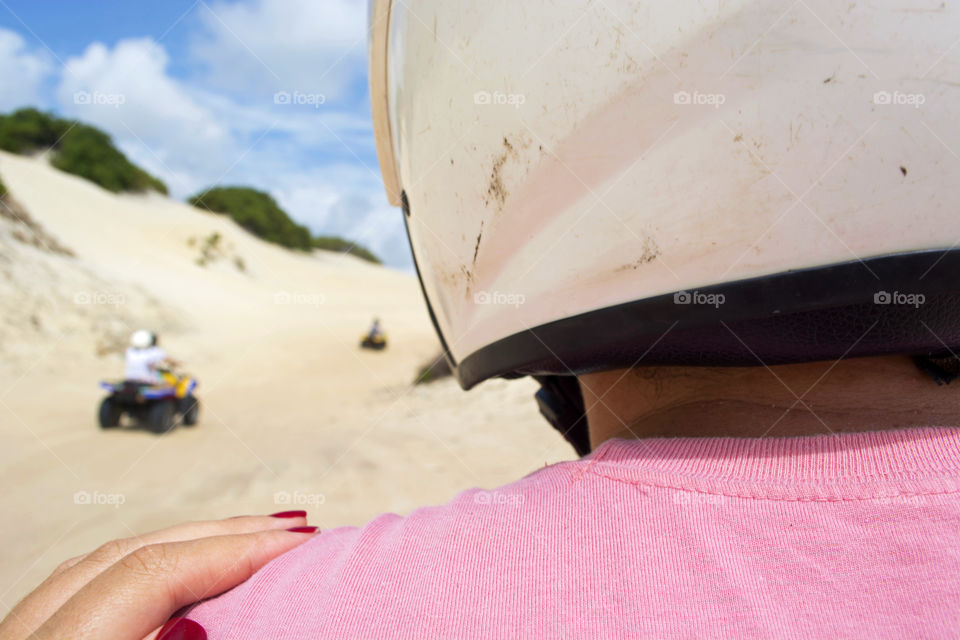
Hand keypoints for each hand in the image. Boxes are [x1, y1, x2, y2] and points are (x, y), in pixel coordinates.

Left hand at [0, 512, 316, 639]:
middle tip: (293, 530)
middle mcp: (26, 633)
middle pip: (133, 550)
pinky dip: (152, 566)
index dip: (234, 550)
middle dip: (223, 533)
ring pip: (108, 559)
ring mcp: (22, 634)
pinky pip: (93, 583)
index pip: (152, 573)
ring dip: (189, 543)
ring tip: (253, 540)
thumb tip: (224, 614)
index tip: (299, 543)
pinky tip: (188, 570)